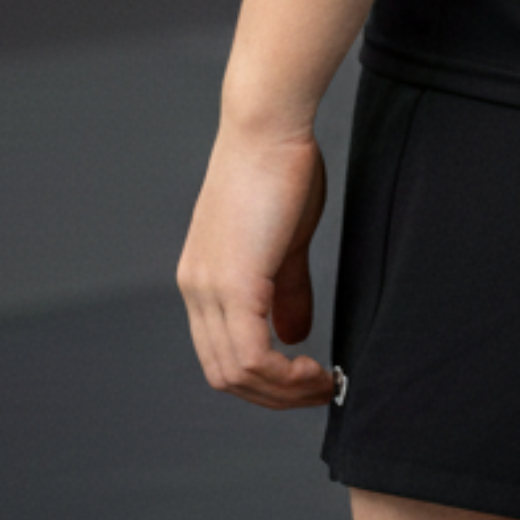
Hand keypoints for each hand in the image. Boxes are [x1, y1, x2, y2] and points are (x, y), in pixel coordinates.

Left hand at [179, 123, 338, 409]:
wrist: (269, 123)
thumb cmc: (282, 168)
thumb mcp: (286, 241)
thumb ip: (286, 291)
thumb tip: (294, 337)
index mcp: (203, 280)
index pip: (221, 354)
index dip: (263, 378)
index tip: (305, 379)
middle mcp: (196, 289)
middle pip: (224, 375)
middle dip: (274, 396)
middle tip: (319, 391)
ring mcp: (209, 288)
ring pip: (235, 374)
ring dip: (283, 392)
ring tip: (323, 383)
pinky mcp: (232, 283)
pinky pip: (251, 357)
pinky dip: (283, 377)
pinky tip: (314, 369)